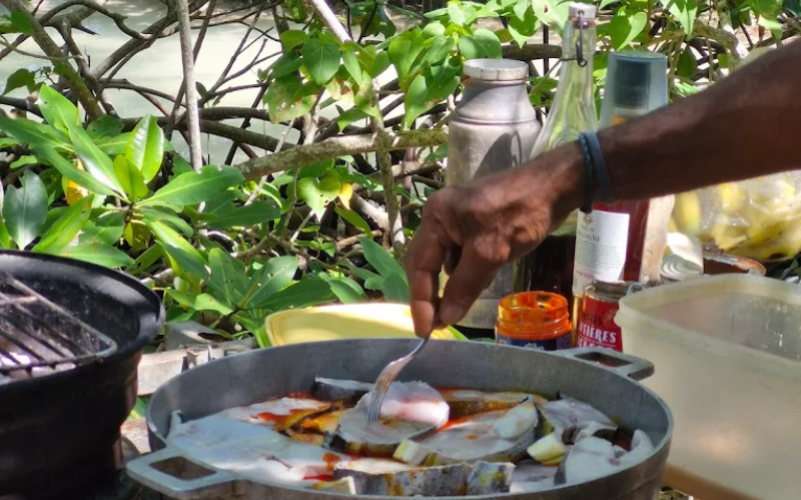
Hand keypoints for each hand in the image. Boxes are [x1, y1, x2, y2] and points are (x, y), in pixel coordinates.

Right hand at [404, 145, 581, 336]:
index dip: (421, 302)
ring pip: (445, 261)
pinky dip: (464, 274)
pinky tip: (471, 287)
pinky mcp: (475, 224)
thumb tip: (446, 317)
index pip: (419, 266)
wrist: (554, 186)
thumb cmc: (519, 214)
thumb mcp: (490, 253)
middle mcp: (440, 217)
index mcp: (436, 218)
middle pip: (426, 263)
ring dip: (448, 285)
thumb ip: (465, 285)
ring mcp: (457, 220)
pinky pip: (461, 255)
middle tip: (435, 326)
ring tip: (451, 312)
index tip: (425, 332)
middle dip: (429, 294)